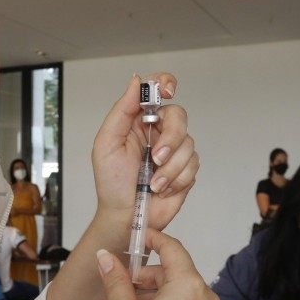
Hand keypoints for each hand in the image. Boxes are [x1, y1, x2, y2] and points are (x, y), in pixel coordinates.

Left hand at [92, 74, 197, 229]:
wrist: (126, 217)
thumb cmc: (112, 183)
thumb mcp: (106, 144)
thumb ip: (121, 112)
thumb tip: (136, 82)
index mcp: (137, 122)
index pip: (155, 91)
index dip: (165, 84)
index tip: (166, 92)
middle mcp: (157, 132)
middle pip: (179, 116)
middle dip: (170, 138)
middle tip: (156, 159)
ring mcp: (173, 151)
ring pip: (188, 143)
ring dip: (170, 167)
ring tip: (153, 183)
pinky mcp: (185, 169)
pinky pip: (193, 164)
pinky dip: (177, 179)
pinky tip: (162, 189)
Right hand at [96, 229, 218, 299]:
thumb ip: (115, 281)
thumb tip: (105, 257)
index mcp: (188, 285)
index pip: (172, 248)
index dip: (152, 239)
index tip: (136, 236)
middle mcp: (201, 296)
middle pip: (167, 273)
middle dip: (136, 280)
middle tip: (113, 285)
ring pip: (167, 295)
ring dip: (139, 299)